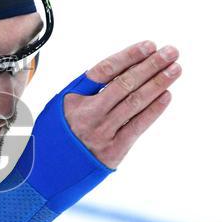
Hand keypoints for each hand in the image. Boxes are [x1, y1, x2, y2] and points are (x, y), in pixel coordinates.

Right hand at [63, 41, 180, 168]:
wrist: (46, 176)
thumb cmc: (55, 137)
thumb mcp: (58, 109)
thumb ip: (84, 91)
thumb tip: (118, 71)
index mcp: (72, 99)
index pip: (105, 71)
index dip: (129, 56)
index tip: (149, 45)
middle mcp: (88, 115)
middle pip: (125, 84)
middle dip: (151, 65)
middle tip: (172, 52)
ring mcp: (102, 133)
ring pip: (135, 102)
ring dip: (158, 83)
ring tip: (175, 69)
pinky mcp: (113, 151)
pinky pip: (138, 126)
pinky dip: (154, 109)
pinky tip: (166, 95)